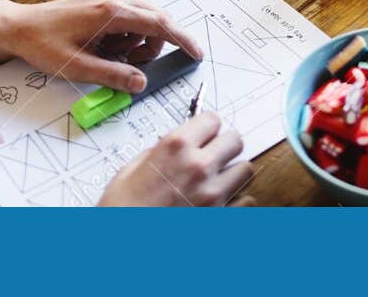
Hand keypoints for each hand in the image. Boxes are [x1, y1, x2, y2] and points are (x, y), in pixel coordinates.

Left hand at [6, 0, 203, 92]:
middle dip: (151, 47)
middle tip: (131, 67)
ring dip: (136, 43)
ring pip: (143, 21)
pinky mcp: (103, 0)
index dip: (181, 39)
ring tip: (107, 57)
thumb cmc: (44, 45)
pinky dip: (126, 36)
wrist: (19, 27)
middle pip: (155, 21)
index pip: (159, 24)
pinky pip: (129, 18)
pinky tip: (104, 47)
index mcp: (112, 12)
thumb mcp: (79, 67)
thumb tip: (141, 83)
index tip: (196, 53)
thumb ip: (114, 75)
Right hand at [99, 111, 254, 205]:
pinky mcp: (220, 219)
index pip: (212, 119)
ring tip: (217, 180)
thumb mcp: (129, 171)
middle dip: (223, 146)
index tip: (203, 134)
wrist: (122, 248)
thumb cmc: (120, 212)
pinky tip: (223, 203)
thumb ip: (157, 153)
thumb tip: (170, 147)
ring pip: (245, 169)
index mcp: (175, 148)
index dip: (206, 127)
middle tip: (212, 155)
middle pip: (235, 140)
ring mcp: (213, 195)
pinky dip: (239, 201)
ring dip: (232, 172)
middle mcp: (198, 167)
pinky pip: (247, 201)